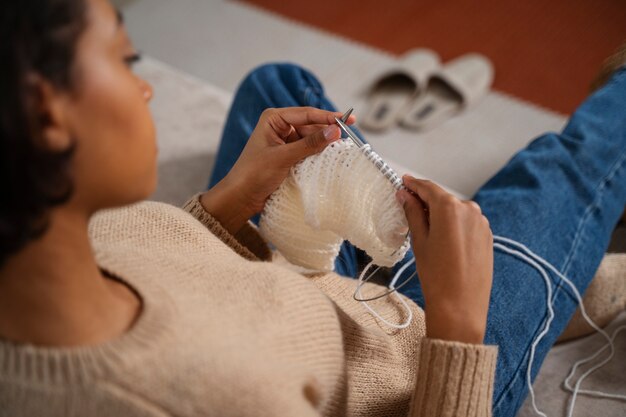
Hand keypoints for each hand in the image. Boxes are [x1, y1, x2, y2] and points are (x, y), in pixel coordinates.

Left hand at [200, 107, 355, 234]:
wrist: (241, 197)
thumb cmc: (254, 173)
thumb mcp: (283, 157)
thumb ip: (310, 144)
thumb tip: (335, 131)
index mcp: (274, 119)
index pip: (306, 114)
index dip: (328, 117)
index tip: (348, 119)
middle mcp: (279, 127)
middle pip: (311, 125)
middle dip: (328, 131)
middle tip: (348, 137)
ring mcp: (284, 141)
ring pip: (311, 139)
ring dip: (324, 144)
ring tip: (340, 149)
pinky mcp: (288, 155)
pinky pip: (308, 151)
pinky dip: (318, 154)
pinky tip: (329, 157)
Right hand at [396, 176, 493, 343]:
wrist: (460, 306)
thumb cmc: (437, 276)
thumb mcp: (419, 241)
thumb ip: (412, 213)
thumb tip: (405, 195)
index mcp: (450, 208)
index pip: (428, 187)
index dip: (413, 184)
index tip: (403, 182)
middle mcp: (470, 210)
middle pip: (442, 199)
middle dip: (426, 202)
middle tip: (408, 210)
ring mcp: (481, 223)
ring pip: (455, 211)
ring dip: (440, 215)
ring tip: (426, 232)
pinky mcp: (487, 236)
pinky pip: (466, 223)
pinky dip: (454, 226)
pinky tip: (443, 242)